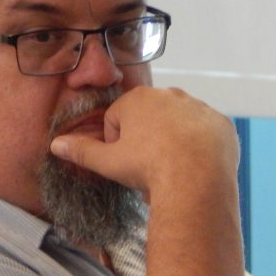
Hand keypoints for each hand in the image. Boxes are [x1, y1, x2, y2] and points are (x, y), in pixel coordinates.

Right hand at [50, 86, 238, 200]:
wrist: (196, 180)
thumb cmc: (148, 167)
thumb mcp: (108, 162)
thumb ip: (81, 151)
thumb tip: (56, 144)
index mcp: (138, 100)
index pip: (117, 119)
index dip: (116, 143)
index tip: (124, 161)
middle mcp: (169, 95)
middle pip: (147, 118)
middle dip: (144, 139)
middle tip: (145, 166)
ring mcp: (197, 107)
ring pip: (175, 124)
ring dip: (170, 141)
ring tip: (169, 167)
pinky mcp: (219, 122)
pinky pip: (203, 133)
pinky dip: (197, 146)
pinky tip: (191, 165)